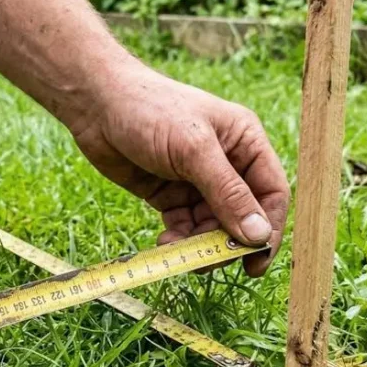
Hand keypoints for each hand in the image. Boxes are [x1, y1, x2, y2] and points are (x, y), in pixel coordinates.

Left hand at [68, 65, 288, 275]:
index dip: (268, 230)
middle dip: (229, 242)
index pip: (271, 194)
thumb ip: (228, 193)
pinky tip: (165, 242)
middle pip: (243, 216)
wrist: (95, 104)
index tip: (256, 262)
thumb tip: (258, 236)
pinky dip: (178, 240)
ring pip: (212, 226)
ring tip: (179, 253)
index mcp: (245, 142)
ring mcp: (197, 180)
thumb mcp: (194, 150)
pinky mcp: (170, 194)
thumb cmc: (149, 110)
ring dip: (200, 245)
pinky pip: (184, 226)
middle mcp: (226, 163)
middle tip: (210, 262)